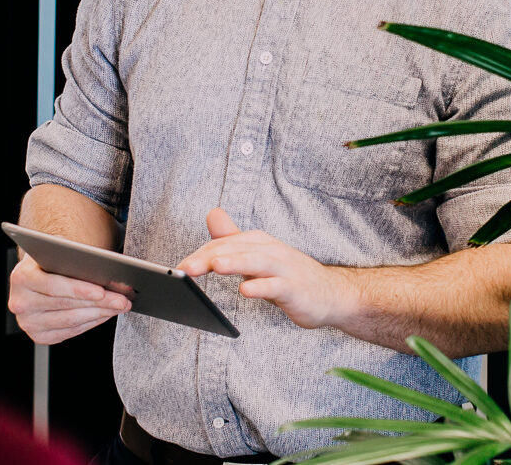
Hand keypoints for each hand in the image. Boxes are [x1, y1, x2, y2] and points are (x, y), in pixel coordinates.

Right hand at [7, 253, 130, 343]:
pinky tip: (105, 314)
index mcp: (21, 277)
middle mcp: (20, 302)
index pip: (53, 286)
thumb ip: (75, 259)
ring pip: (71, 321)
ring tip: (119, 306)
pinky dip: (91, 322)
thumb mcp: (60, 251)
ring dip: (99, 313)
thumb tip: (106, 270)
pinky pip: (70, 331)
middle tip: (122, 299)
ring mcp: (28, 322)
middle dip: (99, 303)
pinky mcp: (38, 335)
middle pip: (66, 305)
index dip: (79, 289)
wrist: (37, 272)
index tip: (101, 291)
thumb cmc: (52, 259)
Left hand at [177, 208, 348, 329]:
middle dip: (209, 257)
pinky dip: (261, 287)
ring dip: (235, 262)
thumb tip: (212, 214)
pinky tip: (246, 290)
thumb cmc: (289, 275)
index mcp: (257, 242)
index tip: (179, 267)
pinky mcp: (295, 288)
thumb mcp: (258, 256)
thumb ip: (234, 238)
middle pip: (235, 249)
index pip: (223, 245)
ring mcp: (284, 268)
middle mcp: (269, 250)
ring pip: (256, 262)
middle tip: (185, 268)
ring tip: (215, 267)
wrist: (331, 294)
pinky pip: (277, 287)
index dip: (200, 254)